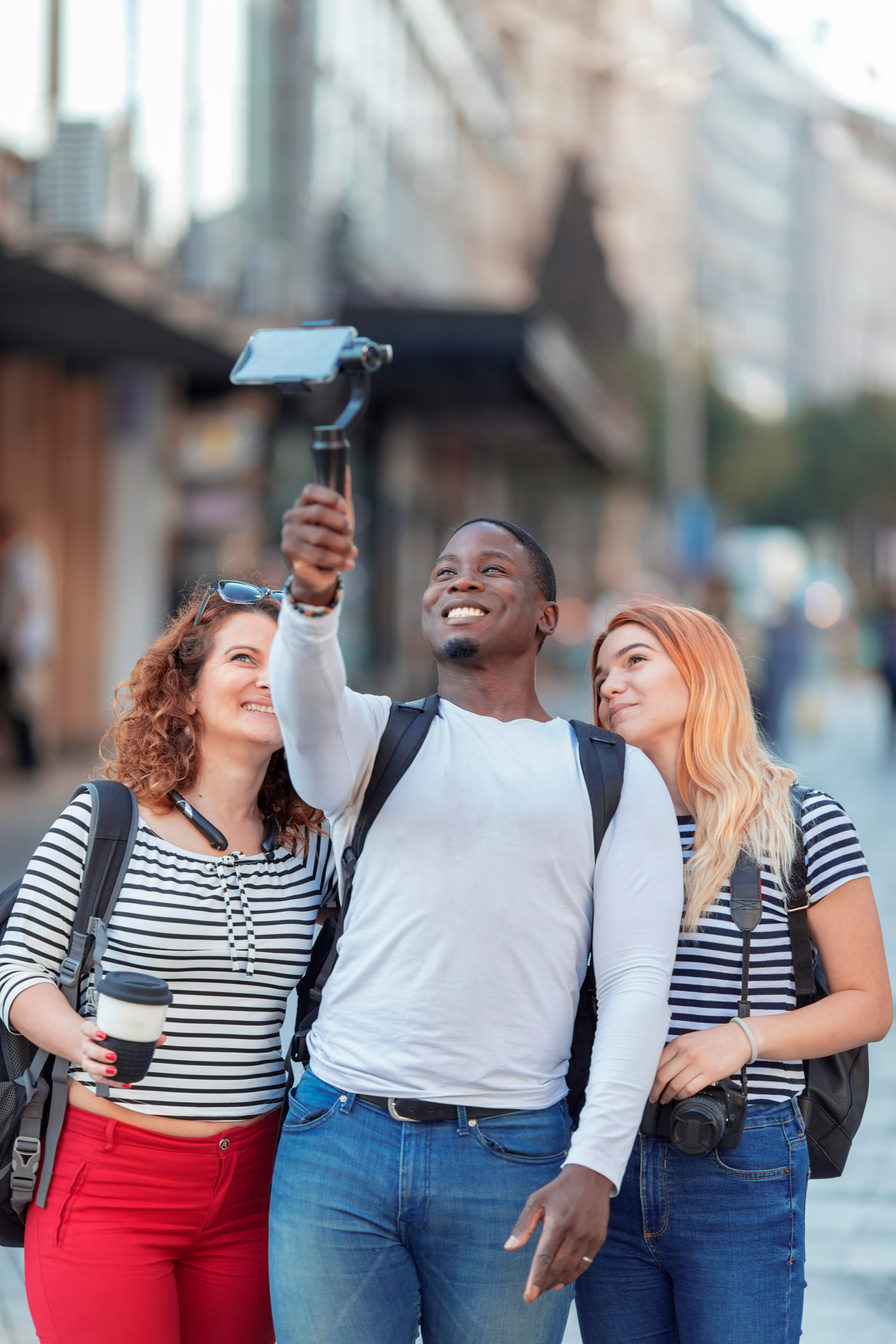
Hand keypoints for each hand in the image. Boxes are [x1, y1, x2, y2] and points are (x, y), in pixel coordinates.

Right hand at [79, 1019, 165, 1090]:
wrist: (96, 1048)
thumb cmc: (111, 1038)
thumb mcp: (122, 1032)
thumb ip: (142, 1034)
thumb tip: (161, 1037)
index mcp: (93, 1032)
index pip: (87, 1028)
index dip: (93, 1031)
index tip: (104, 1035)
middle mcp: (88, 1045)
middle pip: (87, 1047)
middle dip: (99, 1053)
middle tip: (113, 1056)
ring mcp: (89, 1059)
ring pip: (89, 1065)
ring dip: (101, 1069)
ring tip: (114, 1071)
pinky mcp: (93, 1072)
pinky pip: (99, 1079)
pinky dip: (112, 1083)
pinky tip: (124, 1083)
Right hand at [281, 472, 356, 605]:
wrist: (319, 574)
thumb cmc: (330, 542)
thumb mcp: (338, 519)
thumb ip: (341, 496)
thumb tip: (345, 467)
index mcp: (302, 505)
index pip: (310, 491)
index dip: (329, 496)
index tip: (344, 507)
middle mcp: (291, 518)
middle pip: (318, 513)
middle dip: (341, 524)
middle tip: (350, 534)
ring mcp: (289, 536)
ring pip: (321, 536)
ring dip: (343, 545)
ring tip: (352, 552)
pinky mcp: (292, 554)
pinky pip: (319, 554)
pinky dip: (338, 560)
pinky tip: (348, 563)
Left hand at [504, 1164, 611, 1301]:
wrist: (590, 1178)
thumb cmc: (558, 1190)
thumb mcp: (536, 1201)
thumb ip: (523, 1226)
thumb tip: (509, 1248)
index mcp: (557, 1222)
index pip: (544, 1257)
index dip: (535, 1278)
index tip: (528, 1296)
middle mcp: (575, 1232)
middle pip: (557, 1267)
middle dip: (544, 1283)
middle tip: (533, 1294)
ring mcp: (589, 1237)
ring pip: (571, 1268)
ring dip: (556, 1282)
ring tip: (544, 1289)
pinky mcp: (598, 1239)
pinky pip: (585, 1264)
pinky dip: (572, 1276)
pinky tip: (560, 1282)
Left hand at [649, 1022, 752, 1103]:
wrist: (738, 1038)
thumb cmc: (715, 1040)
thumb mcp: (691, 1040)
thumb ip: (677, 1051)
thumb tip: (662, 1068)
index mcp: (679, 1043)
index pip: (656, 1063)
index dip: (649, 1077)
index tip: (647, 1085)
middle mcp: (686, 1053)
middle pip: (662, 1076)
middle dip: (655, 1090)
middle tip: (653, 1097)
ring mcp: (697, 1064)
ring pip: (674, 1085)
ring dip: (668, 1096)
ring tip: (666, 1099)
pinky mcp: (709, 1074)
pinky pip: (689, 1090)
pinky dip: (682, 1096)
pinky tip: (680, 1097)